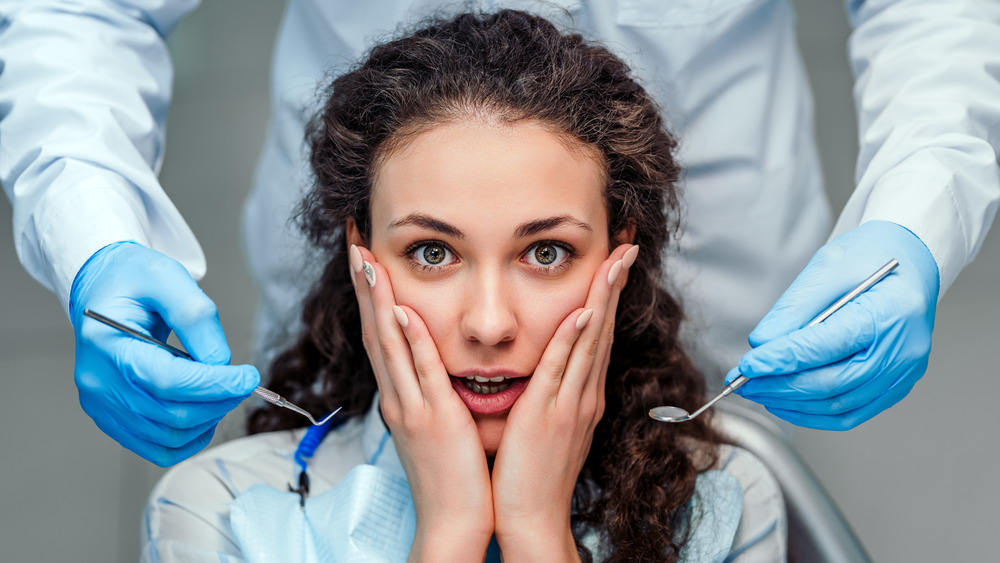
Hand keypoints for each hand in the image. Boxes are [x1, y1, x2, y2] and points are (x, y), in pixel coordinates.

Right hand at [69, 242, 259, 465]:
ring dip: (209, 419)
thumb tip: (220, 362)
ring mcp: (103, 405)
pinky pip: (156, 448)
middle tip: (243, 381)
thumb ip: (196, 317)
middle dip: (220, 401)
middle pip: (172, 414)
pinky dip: (190, 438)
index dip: (215, 384)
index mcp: (107, 345)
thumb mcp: (168, 277)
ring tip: (223, 390)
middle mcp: (99, 383)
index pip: (168, 381)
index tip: (249, 377)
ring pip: (169, 436)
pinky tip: (206, 413)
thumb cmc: (132, 279)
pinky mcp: (113, 418)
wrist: (102, 289)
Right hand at [348, 245, 493, 560]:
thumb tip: (430, 360)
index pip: (380, 333)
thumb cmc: (452, 474)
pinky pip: (421, 374)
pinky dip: (410, 341)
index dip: (370, 293)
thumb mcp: (435, 424)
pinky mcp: (434, 420)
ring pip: (389, 345)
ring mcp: (412, 407)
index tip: (364, 255)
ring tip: (367, 259)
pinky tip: (402, 311)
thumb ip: (429, 390)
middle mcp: (399, 397)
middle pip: (374, 329)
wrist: (453, 521)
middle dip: (363, 283)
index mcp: (401, 396)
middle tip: (354, 239)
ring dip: (377, 300)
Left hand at [491, 243, 635, 560]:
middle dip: (615, 284)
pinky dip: (574, 340)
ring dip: (603, 297)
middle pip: (604, 328)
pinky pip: (562, 370)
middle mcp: (584, 395)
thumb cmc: (533, 474)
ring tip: (616, 259)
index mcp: (582, 395)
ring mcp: (570, 404)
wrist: (532, 519)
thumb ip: (554, 394)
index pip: (598, 333)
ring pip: (590, 340)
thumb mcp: (550, 427)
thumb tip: (554, 370)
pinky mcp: (548, 416)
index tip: (615, 261)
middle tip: (628, 244)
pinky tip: (583, 312)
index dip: (607, 295)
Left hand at [729, 221, 939, 428]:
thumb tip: (762, 344)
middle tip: (743, 382)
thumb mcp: (828, 266)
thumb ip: (794, 308)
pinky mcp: (896, 385)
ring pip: (838, 405)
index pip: (825, 347)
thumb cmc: (872, 256)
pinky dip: (813, 413)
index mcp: (890, 313)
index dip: (780, 360)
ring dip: (791, 403)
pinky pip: (851, 413)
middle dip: (779, 386)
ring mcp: (903, 373)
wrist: (911, 260)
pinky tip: (786, 402)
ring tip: (759, 391)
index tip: (747, 365)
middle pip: (831, 383)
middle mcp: (903, 350)